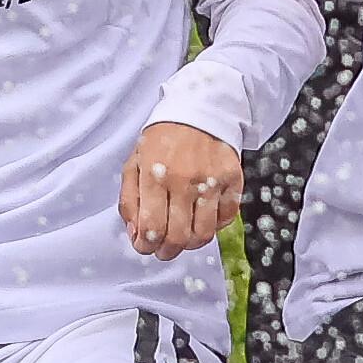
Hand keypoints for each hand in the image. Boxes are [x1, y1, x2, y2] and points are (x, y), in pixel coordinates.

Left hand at [117, 121, 245, 257]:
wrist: (198, 110)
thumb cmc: (162, 140)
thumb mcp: (134, 164)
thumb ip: (129, 201)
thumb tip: (136, 235)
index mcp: (154, 176)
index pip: (151, 229)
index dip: (146, 247)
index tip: (145, 247)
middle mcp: (184, 180)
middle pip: (178, 237)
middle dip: (167, 251)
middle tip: (164, 250)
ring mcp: (212, 181)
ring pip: (204, 233)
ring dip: (191, 244)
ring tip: (184, 238)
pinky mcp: (233, 179)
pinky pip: (226, 218)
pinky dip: (214, 226)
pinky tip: (203, 218)